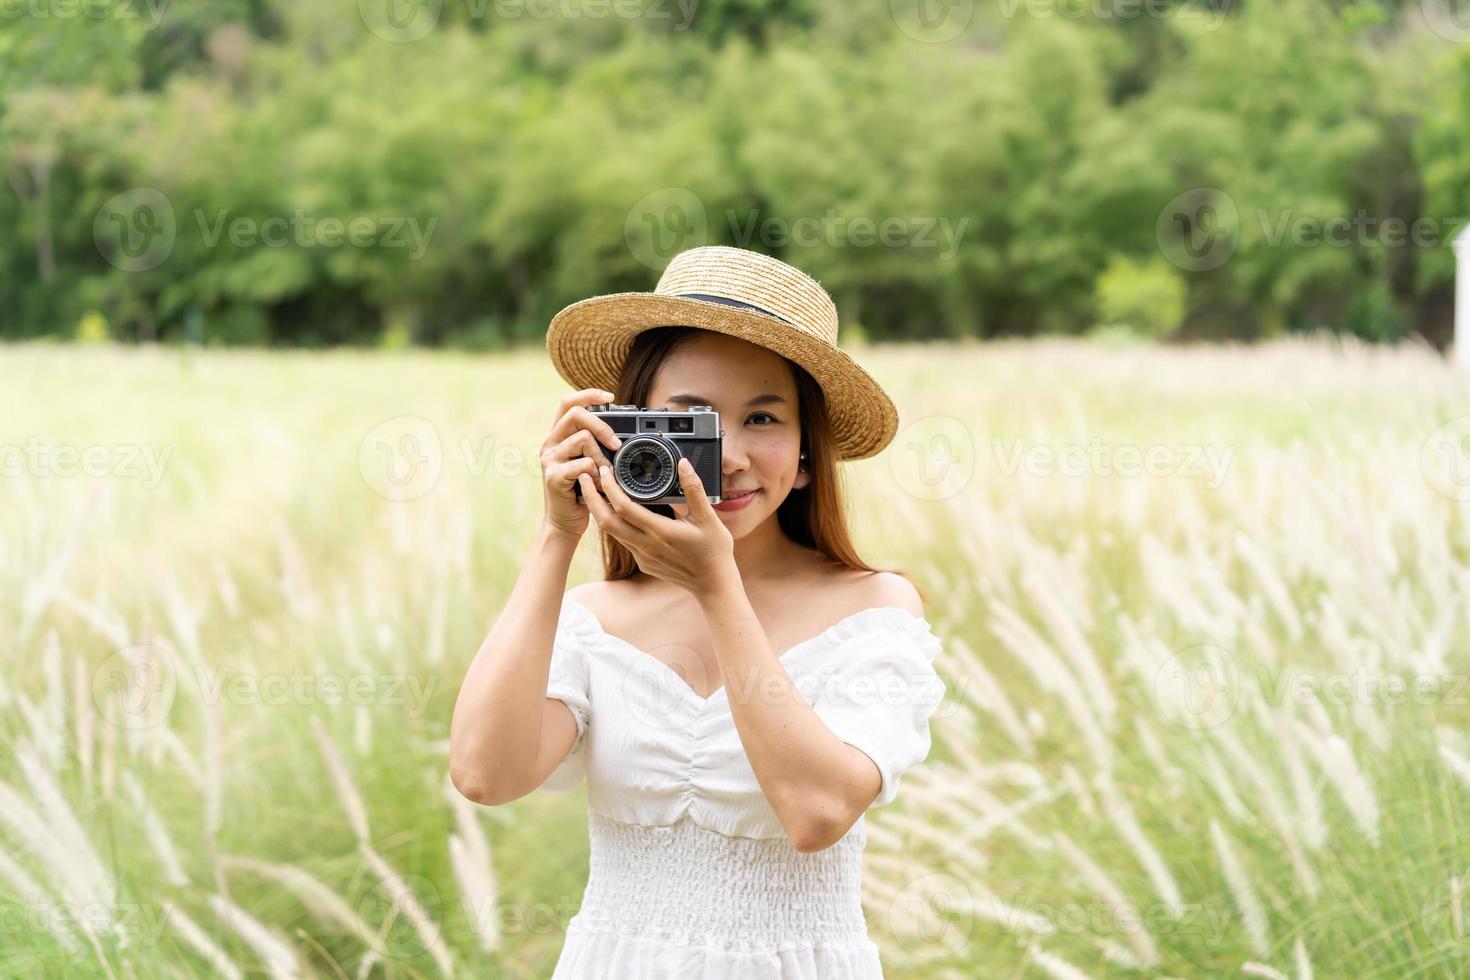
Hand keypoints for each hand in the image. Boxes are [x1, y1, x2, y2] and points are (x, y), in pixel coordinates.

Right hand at [540, 388, 623, 540]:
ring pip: (582, 439)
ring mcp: (550, 460)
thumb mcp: (590, 462)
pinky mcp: (553, 477)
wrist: (566, 523)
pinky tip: (596, 486)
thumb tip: (621, 431)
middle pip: (575, 414)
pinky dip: (596, 474)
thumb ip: (597, 444)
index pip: (568, 402)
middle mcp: (550, 444)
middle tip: (616, 445)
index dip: (589, 394)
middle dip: (601, 426)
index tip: (610, 396)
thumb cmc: (582, 492)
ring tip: (604, 475)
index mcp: (559, 436)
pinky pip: (583, 464)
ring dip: (602, 457)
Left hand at [578, 457, 735, 597]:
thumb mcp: (708, 518)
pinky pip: (623, 540)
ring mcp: (643, 556)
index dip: (610, 488)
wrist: (713, 584)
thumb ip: (694, 489)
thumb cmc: (714, 551)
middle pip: (606, 521)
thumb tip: (683, 464)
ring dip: (600, 510)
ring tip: (597, 489)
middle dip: (591, 498)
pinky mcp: (643, 562)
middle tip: (585, 477)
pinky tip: (617, 510)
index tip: (605, 470)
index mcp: (661, 532)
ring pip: (612, 531)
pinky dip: (615, 522)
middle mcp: (646, 546)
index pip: (624, 508)